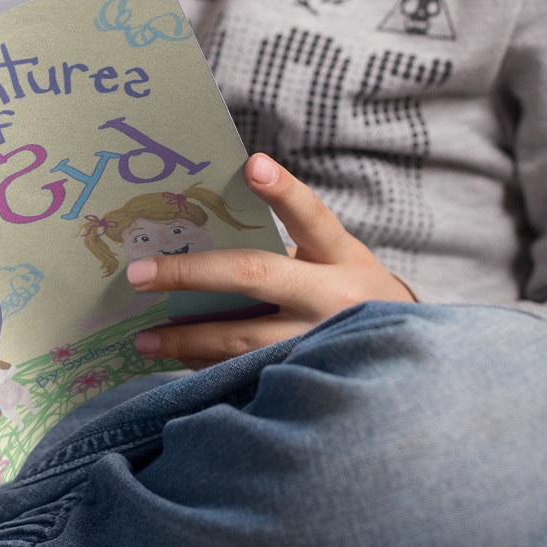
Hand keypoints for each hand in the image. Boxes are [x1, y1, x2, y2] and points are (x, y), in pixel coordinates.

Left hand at [127, 153, 414, 367]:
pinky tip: (178, 365)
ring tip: (143, 337)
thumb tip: (204, 239)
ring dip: (187, 338)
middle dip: (191, 273)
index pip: (311, 215)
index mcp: (341, 256)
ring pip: (243, 340)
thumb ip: (289, 248)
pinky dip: (208, 369)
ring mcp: (320, 345)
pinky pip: (247, 375)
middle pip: (256, 276)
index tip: (252, 164)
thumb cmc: (352, 296)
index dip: (282, 190)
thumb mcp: (338, 261)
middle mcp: (334, 299)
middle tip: (138, 274)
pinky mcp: (307, 382)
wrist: (407, 365)